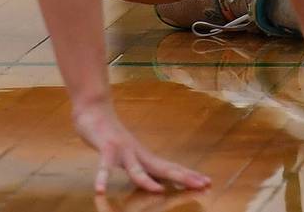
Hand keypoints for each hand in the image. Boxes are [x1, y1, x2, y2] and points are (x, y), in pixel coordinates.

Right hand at [73, 102, 209, 194]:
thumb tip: (157, 181)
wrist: (95, 111)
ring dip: (146, 181)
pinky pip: (104, 166)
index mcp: (146, 157)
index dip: (189, 175)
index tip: (208, 182)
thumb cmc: (112, 137)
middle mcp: (138, 154)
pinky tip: (100, 190)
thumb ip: (143, 167)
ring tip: (159, 191)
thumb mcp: (131, 155)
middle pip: (163, 168)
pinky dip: (102, 177)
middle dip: (183, 177)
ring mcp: (123, 150)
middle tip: (203, 184)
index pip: (171, 168)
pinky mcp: (106, 148)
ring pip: (136, 168)